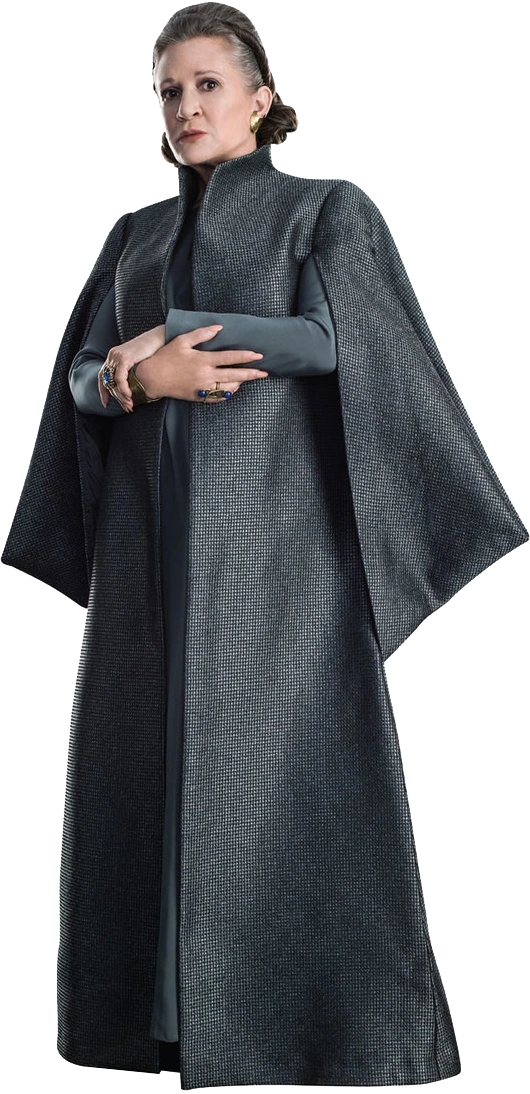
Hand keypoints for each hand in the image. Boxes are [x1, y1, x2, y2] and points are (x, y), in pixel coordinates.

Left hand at [98, 325, 165, 412]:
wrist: (159, 338)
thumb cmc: (153, 350)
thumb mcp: (138, 362)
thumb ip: (131, 371)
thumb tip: (132, 386)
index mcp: (113, 356)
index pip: (102, 376)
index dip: (103, 391)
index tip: (106, 403)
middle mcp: (112, 356)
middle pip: (107, 381)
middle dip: (116, 397)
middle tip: (126, 407)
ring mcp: (117, 356)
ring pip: (113, 381)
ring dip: (121, 395)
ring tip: (129, 404)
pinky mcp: (124, 358)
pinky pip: (120, 377)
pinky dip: (123, 388)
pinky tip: (129, 395)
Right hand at [135, 325, 268, 403]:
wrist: (152, 378)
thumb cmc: (166, 357)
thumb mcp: (182, 341)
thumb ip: (201, 334)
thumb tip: (218, 328)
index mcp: (203, 360)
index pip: (230, 358)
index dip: (246, 357)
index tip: (259, 356)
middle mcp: (205, 375)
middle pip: (234, 375)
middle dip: (252, 374)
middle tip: (264, 373)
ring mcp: (203, 388)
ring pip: (228, 388)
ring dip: (240, 383)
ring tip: (247, 378)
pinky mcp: (199, 397)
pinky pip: (218, 397)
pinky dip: (227, 393)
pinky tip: (232, 388)